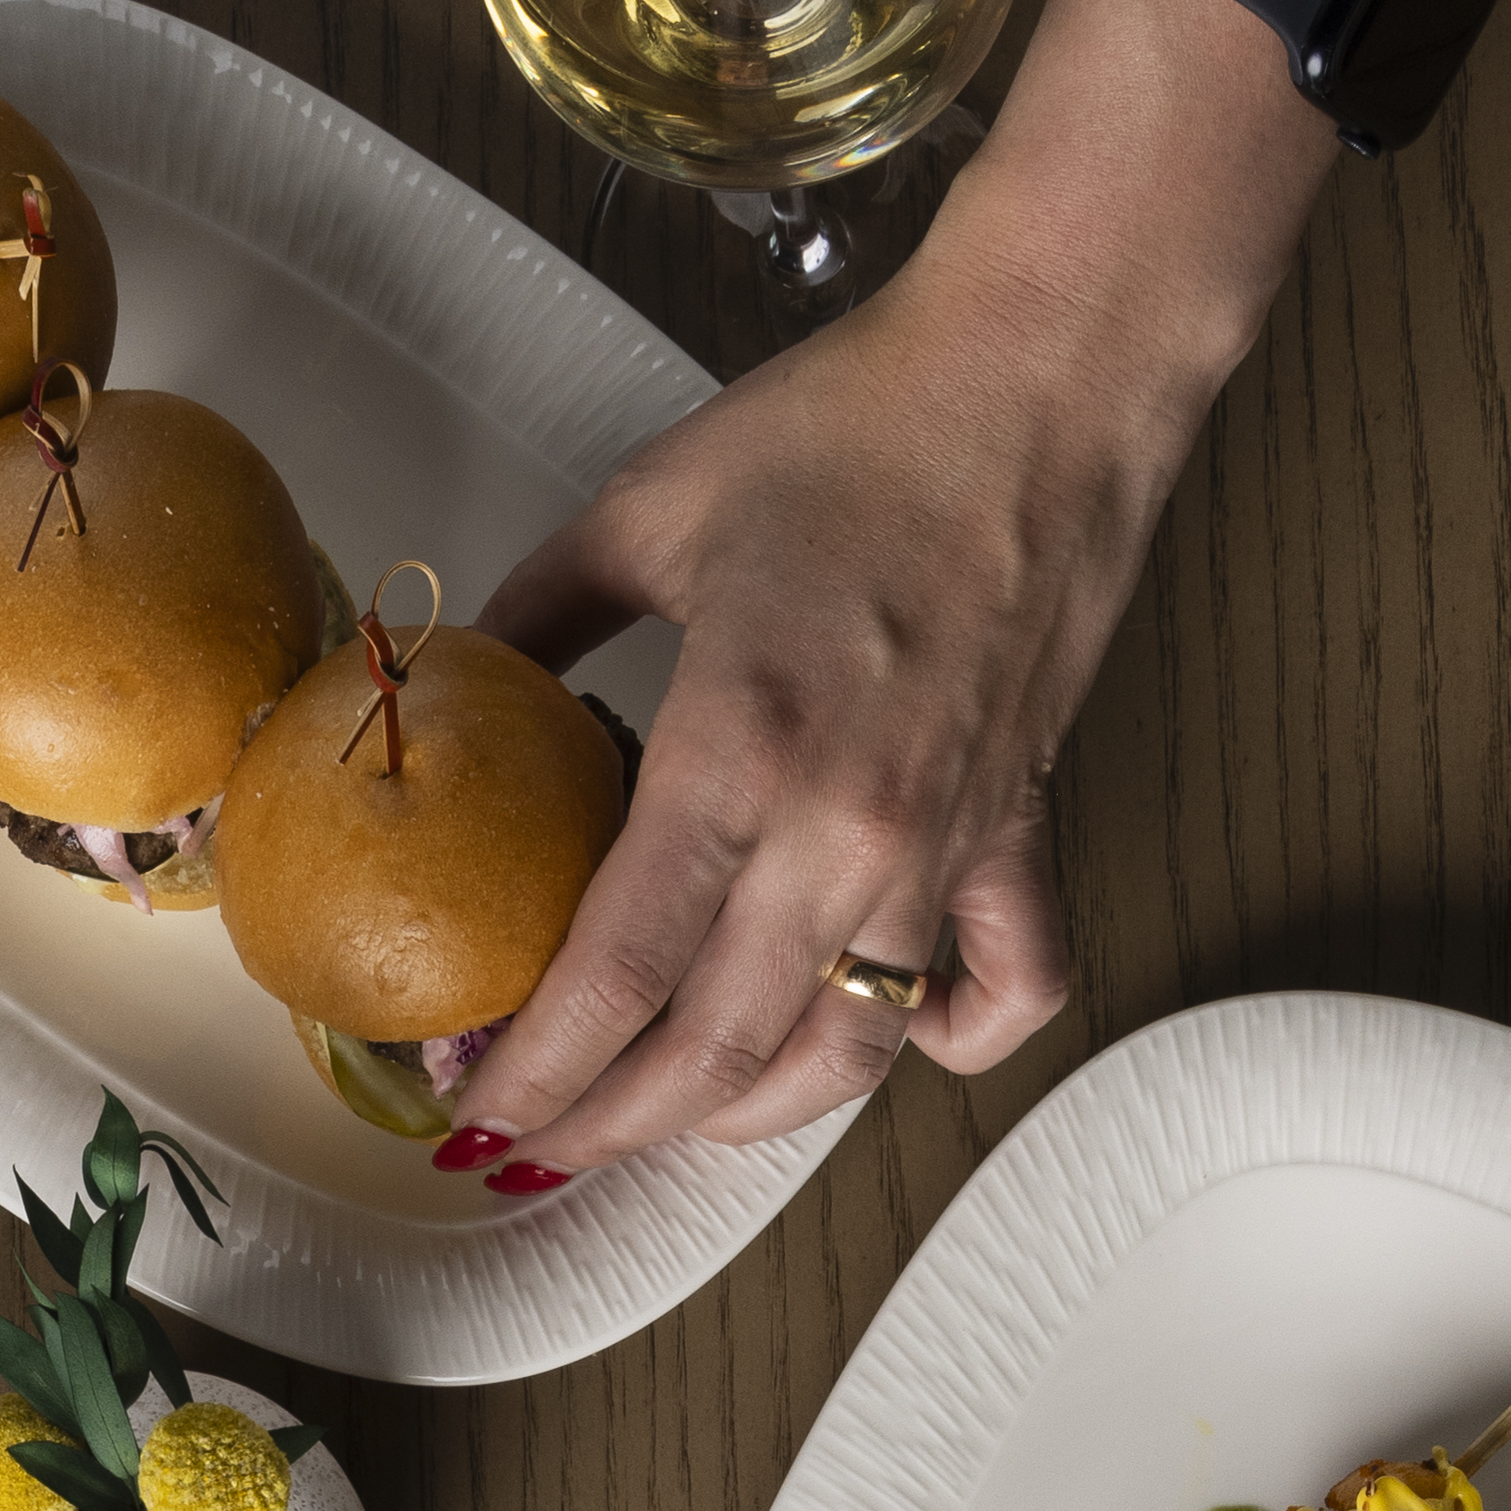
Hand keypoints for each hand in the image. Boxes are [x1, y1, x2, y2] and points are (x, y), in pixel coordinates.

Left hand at [443, 257, 1162, 1181]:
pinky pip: (999, 995)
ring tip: (663, 1114)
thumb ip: (539, 619)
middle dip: (606, 1129)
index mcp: (739, 751)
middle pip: (712, 1058)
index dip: (535, 1075)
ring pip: (839, 1061)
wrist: (1043, 371)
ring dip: (738, 1118)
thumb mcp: (646, 509)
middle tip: (538, 1140)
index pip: (614, 979)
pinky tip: (875, 1033)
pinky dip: (938, 1042)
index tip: (477, 1112)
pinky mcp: (1019, 833)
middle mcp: (847, 830)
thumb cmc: (861, 422)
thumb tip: (466, 690)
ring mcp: (943, 847)